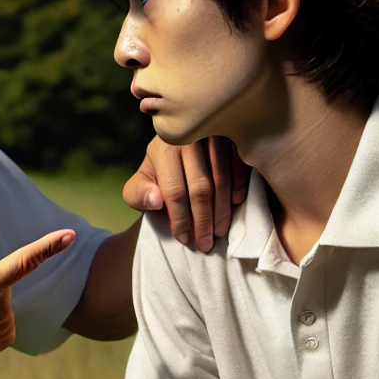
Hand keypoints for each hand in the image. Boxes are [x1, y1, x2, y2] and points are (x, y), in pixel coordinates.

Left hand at [123, 136, 248, 251]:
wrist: (180, 140)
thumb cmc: (160, 170)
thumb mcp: (141, 181)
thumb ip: (138, 194)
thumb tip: (155, 201)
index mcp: (164, 149)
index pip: (174, 191)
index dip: (180, 219)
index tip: (184, 239)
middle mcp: (190, 139)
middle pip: (200, 188)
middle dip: (203, 221)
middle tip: (206, 244)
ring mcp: (214, 135)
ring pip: (222, 180)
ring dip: (222, 210)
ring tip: (219, 231)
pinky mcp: (234, 135)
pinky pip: (240, 165)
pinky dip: (239, 186)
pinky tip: (234, 204)